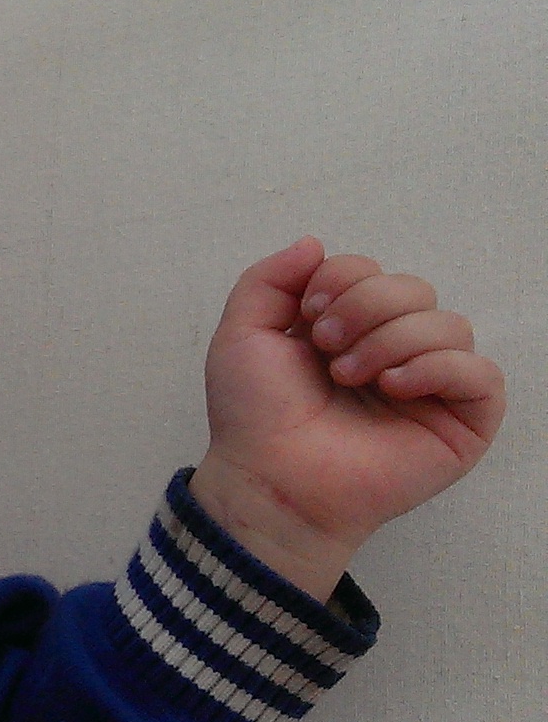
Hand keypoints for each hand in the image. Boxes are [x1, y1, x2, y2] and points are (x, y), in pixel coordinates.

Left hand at [192, 239, 504, 599]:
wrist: (270, 479)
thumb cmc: (255, 417)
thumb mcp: (242, 334)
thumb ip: (268, 280)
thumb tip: (314, 242)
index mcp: (348, 328)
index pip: (371, 270)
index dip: (343, 279)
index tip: (308, 316)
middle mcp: (393, 350)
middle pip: (415, 287)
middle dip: (367, 306)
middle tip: (328, 349)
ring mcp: (430, 386)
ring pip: (451, 323)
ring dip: (394, 340)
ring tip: (352, 377)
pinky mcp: (461, 422)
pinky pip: (480, 373)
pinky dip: (438, 369)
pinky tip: (394, 387)